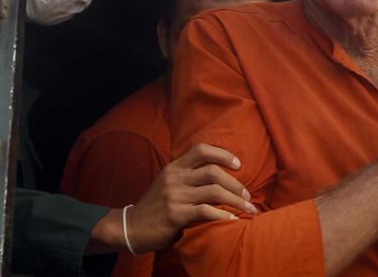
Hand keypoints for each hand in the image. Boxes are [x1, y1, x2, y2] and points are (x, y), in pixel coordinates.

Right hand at [125, 143, 256, 253]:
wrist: (130, 228)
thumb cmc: (155, 207)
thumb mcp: (169, 184)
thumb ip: (189, 177)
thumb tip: (221, 177)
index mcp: (174, 167)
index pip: (201, 149)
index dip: (223, 154)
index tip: (239, 164)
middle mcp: (175, 178)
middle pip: (214, 172)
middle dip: (236, 184)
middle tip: (248, 195)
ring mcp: (175, 196)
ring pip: (214, 192)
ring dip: (235, 200)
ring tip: (247, 208)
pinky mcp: (175, 215)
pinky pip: (206, 211)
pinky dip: (223, 215)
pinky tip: (232, 220)